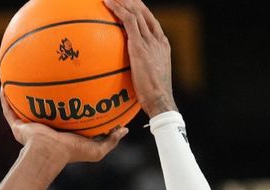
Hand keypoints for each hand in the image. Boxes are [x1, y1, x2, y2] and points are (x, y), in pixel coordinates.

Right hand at [0, 89, 127, 164]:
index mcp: (61, 133)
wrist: (49, 154)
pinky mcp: (18, 127)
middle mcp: (44, 129)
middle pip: (42, 109)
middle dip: (42, 96)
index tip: (72, 90)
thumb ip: (111, 139)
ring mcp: (30, 128)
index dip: (66, 104)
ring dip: (21, 95)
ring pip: (23, 108)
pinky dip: (4, 100)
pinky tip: (3, 87)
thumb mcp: (97, 149)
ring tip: (19, 78)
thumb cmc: (71, 153)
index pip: (63, 116)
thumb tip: (124, 129)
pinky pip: (8, 111)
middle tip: (46, 78)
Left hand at [103, 0, 176, 117]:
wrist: (160, 100)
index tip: (131, 5)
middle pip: (144, 12)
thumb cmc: (153, 98)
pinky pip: (128, 21)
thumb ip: (142, 71)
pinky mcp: (140, 46)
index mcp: (163, 45)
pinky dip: (118, 9)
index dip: (141, 11)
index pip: (151, 22)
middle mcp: (158, 39)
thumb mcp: (150, 80)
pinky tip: (107, 3)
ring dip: (123, 1)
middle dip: (132, 1)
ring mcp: (150, 41)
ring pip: (136, 12)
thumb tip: (130, 76)